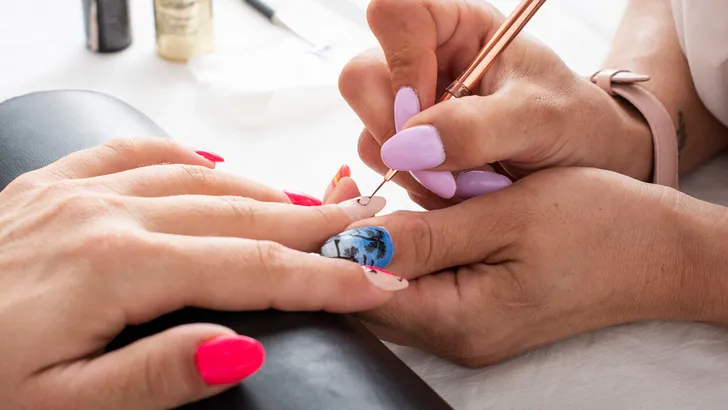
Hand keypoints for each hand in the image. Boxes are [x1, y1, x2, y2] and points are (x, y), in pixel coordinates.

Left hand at [0, 139, 405, 408]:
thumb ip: (154, 376)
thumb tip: (239, 347)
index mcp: (116, 268)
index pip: (251, 269)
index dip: (322, 279)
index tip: (375, 283)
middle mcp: (105, 215)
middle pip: (240, 216)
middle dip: (314, 230)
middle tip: (368, 236)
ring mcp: (77, 192)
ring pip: (201, 180)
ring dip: (265, 195)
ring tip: (313, 213)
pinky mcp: (53, 186)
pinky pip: (137, 156)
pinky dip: (189, 160)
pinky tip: (216, 168)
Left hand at [320, 167, 715, 365]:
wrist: (658, 252)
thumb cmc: (597, 225)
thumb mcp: (509, 215)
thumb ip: (430, 233)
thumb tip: (358, 241)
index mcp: (462, 321)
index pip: (367, 295)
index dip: (340, 249)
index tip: (336, 198)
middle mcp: (457, 337)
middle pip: (373, 297)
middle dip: (353, 244)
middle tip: (349, 187)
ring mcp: (466, 330)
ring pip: (394, 289)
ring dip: (379, 244)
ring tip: (373, 193)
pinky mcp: (476, 313)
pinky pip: (421, 284)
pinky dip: (407, 249)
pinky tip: (410, 212)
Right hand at [339, 0, 652, 203]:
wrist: (586, 165)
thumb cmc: (574, 124)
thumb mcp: (538, 119)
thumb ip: (475, 129)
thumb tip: (404, 147)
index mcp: (456, 27)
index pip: (393, 14)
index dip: (400, 61)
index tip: (428, 105)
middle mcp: (424, 62)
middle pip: (362, 79)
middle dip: (396, 131)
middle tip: (445, 163)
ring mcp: (412, 108)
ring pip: (371, 133)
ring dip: (415, 170)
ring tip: (471, 180)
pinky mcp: (411, 148)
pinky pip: (386, 169)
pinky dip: (420, 187)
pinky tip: (461, 188)